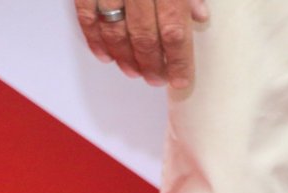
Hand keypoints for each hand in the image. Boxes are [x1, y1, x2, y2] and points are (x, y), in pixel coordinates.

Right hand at [74, 0, 209, 88]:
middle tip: (156, 79)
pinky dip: (95, 41)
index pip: (175, 31)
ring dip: (125, 58)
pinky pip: (87, 17)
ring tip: (134, 72)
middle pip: (145, 37)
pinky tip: (105, 57)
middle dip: (151, 65)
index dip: (178, 61)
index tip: (180, 80)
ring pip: (115, 32)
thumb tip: (200, 16)